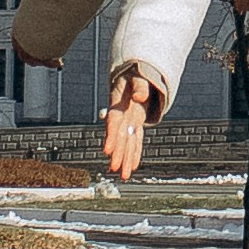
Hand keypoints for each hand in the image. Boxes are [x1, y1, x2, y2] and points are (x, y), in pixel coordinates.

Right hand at [103, 65, 158, 181]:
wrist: (133, 73)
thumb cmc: (134, 73)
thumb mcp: (137, 75)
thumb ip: (140, 86)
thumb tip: (141, 97)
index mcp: (118, 103)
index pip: (113, 122)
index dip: (110, 136)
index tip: (107, 150)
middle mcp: (122, 115)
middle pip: (119, 136)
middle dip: (118, 153)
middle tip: (115, 169)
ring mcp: (129, 121)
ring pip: (127, 142)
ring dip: (125, 158)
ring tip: (123, 175)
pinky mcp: (135, 124)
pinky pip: (135, 140)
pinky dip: (134, 153)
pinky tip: (132, 166)